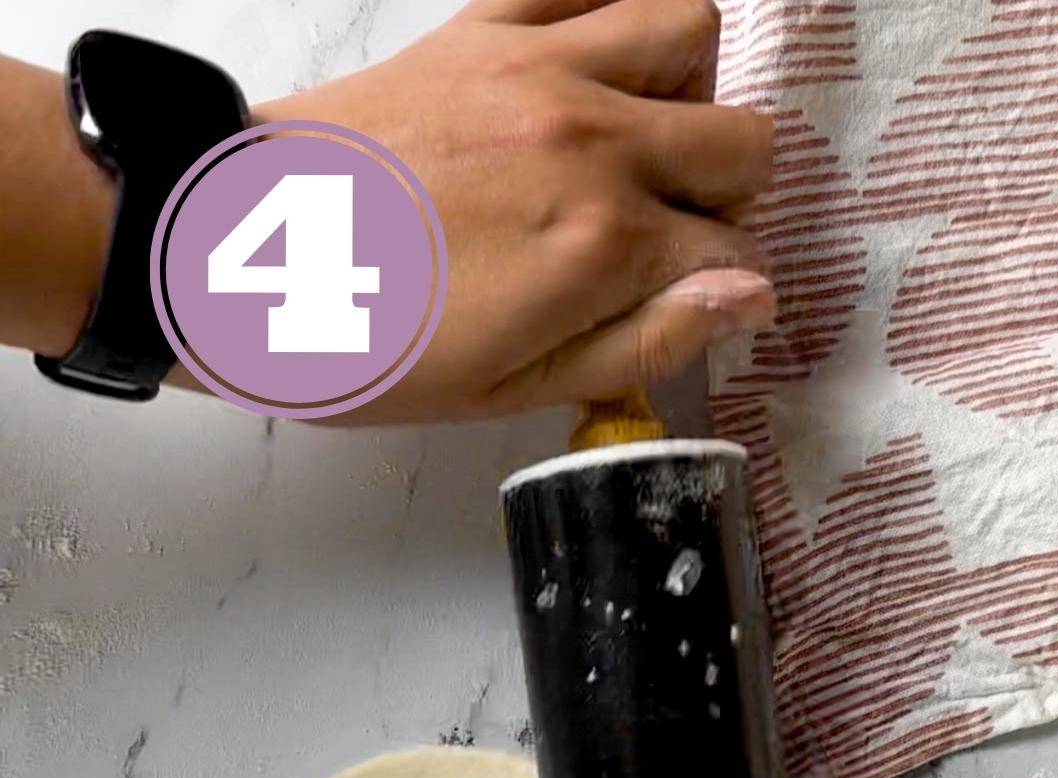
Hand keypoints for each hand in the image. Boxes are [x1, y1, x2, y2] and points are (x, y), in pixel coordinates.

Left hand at [258, 0, 774, 421]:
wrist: (238, 255)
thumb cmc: (367, 343)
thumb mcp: (512, 387)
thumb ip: (641, 341)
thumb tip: (747, 297)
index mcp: (602, 247)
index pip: (736, 259)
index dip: (727, 293)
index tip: (689, 306)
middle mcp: (591, 140)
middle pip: (741, 142)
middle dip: (726, 197)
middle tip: (670, 231)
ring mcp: (539, 68)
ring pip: (688, 26)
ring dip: (689, 85)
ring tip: (643, 137)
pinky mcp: (482, 25)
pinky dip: (605, 6)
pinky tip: (588, 66)